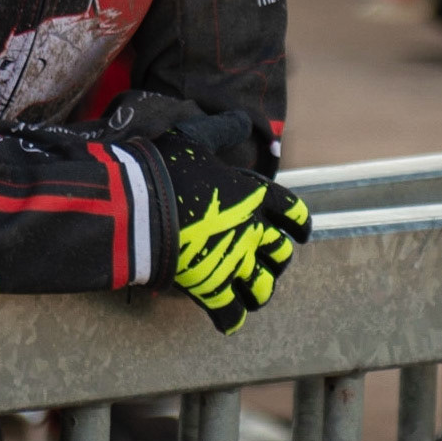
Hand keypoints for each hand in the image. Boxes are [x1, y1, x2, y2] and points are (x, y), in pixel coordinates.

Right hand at [153, 112, 309, 334]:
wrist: (139, 205)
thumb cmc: (166, 168)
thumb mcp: (195, 137)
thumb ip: (222, 130)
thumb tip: (242, 119)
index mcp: (254, 196)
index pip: (294, 212)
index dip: (300, 224)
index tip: (301, 233)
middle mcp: (252, 231)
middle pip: (281, 254)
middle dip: (277, 259)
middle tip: (267, 261)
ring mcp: (234, 262)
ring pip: (263, 288)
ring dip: (260, 291)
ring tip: (253, 294)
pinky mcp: (211, 287)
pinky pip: (231, 313)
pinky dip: (232, 319)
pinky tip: (228, 321)